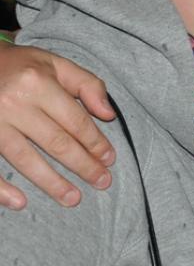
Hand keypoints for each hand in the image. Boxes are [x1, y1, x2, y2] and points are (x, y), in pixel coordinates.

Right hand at [0, 39, 115, 208]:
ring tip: (74, 198)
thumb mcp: (57, 64)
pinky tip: (20, 202)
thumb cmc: (23, 65)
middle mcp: (14, 103)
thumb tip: (108, 114)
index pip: (74, 120)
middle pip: (56, 142)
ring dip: (52, 183)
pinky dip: (1, 189)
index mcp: (38, 83)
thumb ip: (87, 85)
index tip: (110, 158)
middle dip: (82, 164)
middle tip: (102, 181)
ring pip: (26, 159)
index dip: (95, 141)